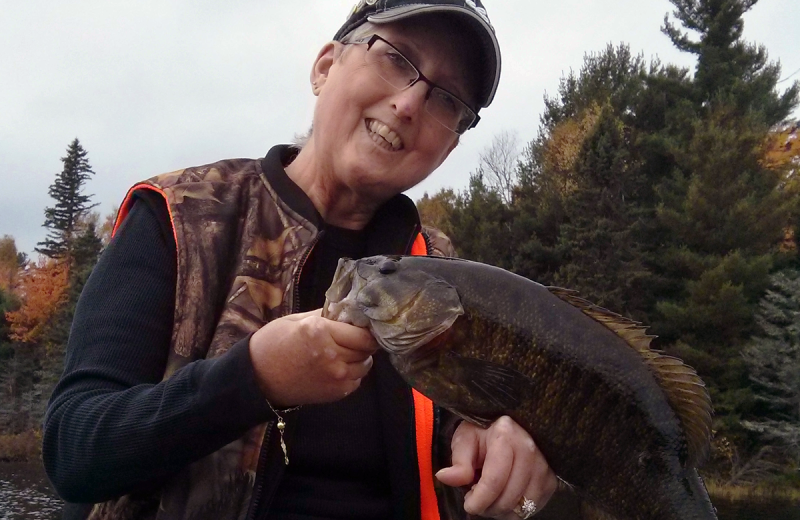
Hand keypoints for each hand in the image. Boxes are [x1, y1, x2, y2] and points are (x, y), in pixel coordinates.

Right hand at [249, 309, 378, 406]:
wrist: (258, 378)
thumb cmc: (273, 344)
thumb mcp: (296, 320)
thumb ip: (324, 315)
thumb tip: (347, 312)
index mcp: (320, 331)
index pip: (362, 333)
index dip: (365, 330)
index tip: (361, 328)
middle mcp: (332, 354)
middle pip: (366, 348)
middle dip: (363, 343)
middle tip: (353, 340)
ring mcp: (335, 376)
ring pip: (365, 365)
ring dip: (359, 359)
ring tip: (345, 354)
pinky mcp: (335, 392)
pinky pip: (356, 381)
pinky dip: (352, 374)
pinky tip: (337, 369)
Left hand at [436, 417, 557, 518]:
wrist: (512, 425)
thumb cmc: (484, 431)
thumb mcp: (466, 439)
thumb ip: (458, 461)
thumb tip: (444, 477)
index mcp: (506, 436)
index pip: (494, 480)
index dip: (479, 500)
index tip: (468, 504)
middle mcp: (530, 451)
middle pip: (508, 498)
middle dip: (487, 507)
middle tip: (476, 498)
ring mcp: (544, 466)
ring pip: (521, 507)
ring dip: (501, 510)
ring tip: (490, 496)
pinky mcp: (551, 480)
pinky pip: (532, 508)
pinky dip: (515, 510)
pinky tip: (505, 497)